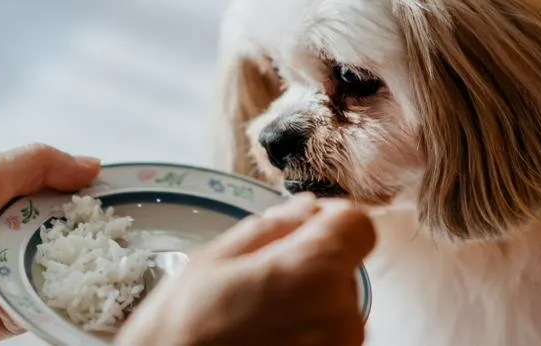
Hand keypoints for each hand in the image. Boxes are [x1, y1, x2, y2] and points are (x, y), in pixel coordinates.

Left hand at [0, 145, 99, 344]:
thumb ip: (39, 166)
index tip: (132, 211)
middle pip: (69, 253)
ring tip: (74, 279)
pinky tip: (20, 295)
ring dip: (58, 284)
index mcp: (15, 203)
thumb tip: (95, 166)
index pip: (72, 206)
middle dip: (88, 254)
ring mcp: (1, 282)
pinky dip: (25, 308)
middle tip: (118, 255)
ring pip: (50, 289)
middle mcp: (14, 243)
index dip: (99, 210)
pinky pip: (21, 317)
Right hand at [116, 194, 376, 345]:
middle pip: (344, 265)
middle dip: (310, 264)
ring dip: (307, 302)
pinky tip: (266, 338)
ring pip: (337, 304)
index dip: (329, 219)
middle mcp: (340, 313)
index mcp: (313, 271)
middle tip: (259, 280)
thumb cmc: (182, 330)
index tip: (301, 228)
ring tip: (257, 317)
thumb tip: (306, 207)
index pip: (358, 224)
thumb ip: (272, 226)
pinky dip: (305, 333)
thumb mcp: (214, 259)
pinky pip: (329, 337)